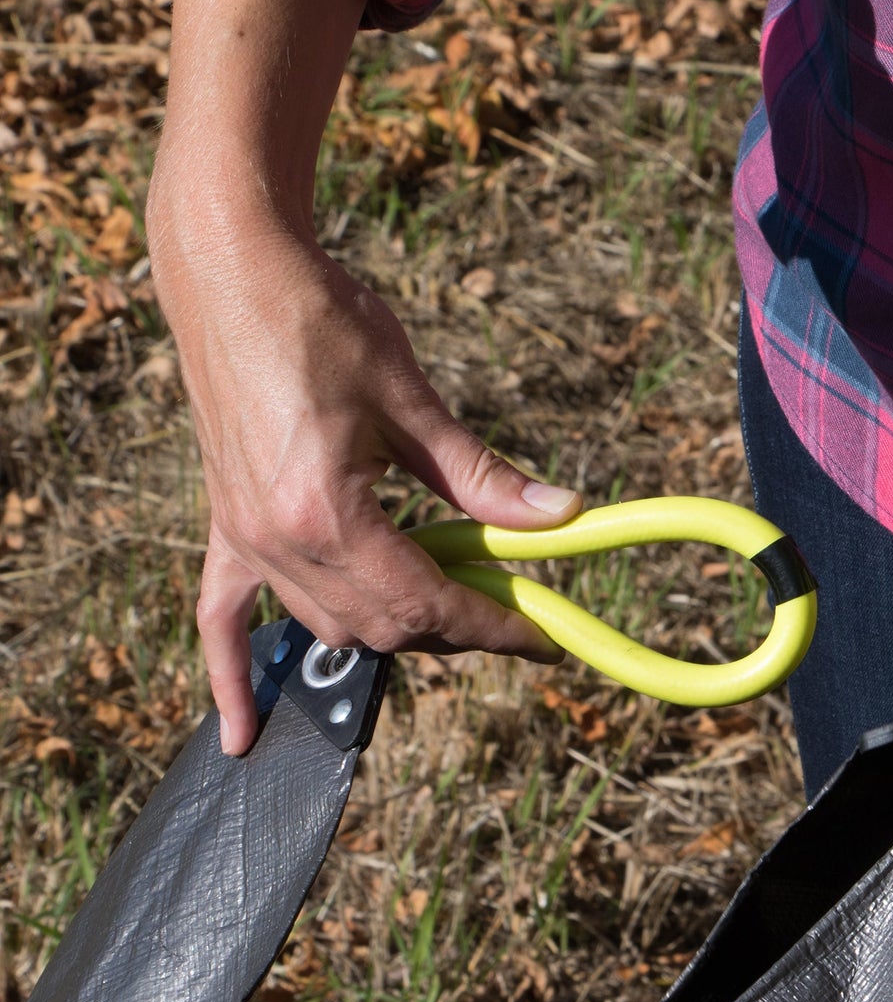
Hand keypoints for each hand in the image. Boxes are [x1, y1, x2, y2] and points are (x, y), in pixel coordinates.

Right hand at [150, 0, 581, 755]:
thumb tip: (560, 514)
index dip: (494, 626)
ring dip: (393, 628)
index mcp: (329, 513)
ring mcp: (244, 537)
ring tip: (449, 603)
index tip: (543, 636)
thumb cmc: (321, 318)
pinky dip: (236, 674)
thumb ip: (482, 475)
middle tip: (510, 608)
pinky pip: (222, 617)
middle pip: (384, 625)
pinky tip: (243, 734)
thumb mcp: (411, 399)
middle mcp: (278, 540)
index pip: (428, 603)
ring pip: (330, 626)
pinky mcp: (226, 525)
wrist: (232, 268)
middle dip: (454, 628)